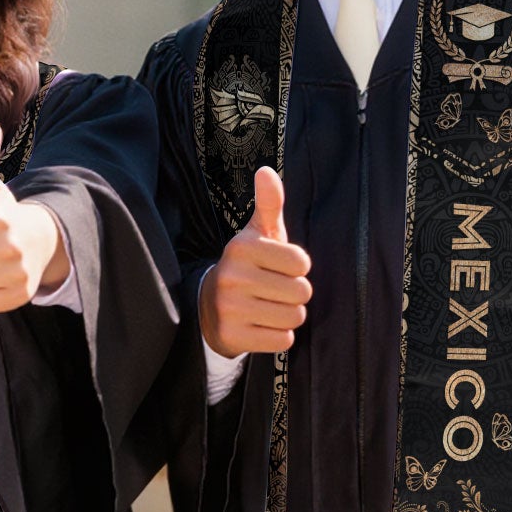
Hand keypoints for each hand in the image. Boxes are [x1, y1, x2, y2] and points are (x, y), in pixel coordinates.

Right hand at [199, 165, 311, 355]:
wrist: (208, 306)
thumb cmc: (247, 266)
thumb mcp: (257, 234)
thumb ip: (269, 204)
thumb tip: (267, 171)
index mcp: (242, 247)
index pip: (302, 263)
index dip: (297, 268)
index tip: (279, 268)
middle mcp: (232, 276)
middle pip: (302, 292)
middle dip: (294, 294)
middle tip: (274, 291)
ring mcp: (230, 308)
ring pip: (294, 317)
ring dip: (288, 315)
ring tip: (268, 307)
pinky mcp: (232, 336)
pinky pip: (282, 340)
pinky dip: (278, 336)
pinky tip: (261, 325)